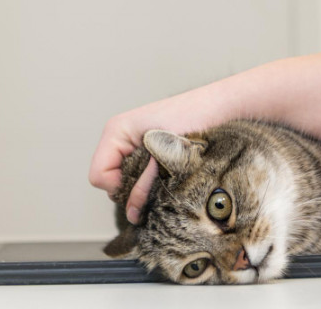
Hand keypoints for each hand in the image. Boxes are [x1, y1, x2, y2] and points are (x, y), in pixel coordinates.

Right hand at [88, 89, 224, 221]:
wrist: (221, 107)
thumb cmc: (194, 116)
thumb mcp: (162, 152)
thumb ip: (143, 183)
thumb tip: (133, 214)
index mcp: (116, 131)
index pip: (99, 177)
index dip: (120, 187)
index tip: (147, 180)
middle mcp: (122, 140)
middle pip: (112, 185)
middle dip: (136, 189)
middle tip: (163, 175)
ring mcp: (136, 148)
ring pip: (129, 186)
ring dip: (149, 188)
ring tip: (172, 172)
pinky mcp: (152, 155)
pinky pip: (144, 180)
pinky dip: (158, 184)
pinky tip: (175, 175)